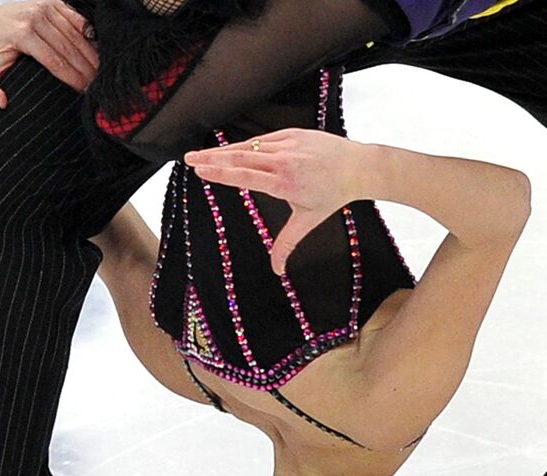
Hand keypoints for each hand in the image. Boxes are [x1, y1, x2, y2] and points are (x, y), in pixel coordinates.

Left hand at [0, 0, 98, 107]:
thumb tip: (1, 102)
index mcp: (21, 33)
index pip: (54, 60)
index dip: (72, 78)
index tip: (83, 92)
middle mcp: (35, 17)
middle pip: (69, 49)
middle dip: (86, 70)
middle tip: (97, 87)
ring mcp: (47, 7)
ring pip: (77, 36)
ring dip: (92, 56)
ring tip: (101, 74)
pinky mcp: (57, 3)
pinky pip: (80, 21)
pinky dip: (91, 37)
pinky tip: (99, 53)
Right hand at [183, 129, 370, 275]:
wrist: (357, 166)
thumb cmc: (332, 195)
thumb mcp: (308, 221)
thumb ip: (287, 244)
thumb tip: (277, 271)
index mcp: (285, 183)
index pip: (246, 176)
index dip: (221, 172)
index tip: (200, 170)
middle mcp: (283, 161)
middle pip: (240, 158)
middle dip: (211, 158)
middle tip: (188, 159)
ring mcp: (287, 144)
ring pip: (248, 147)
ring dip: (223, 151)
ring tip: (201, 155)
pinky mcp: (291, 133)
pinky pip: (262, 139)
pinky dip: (244, 145)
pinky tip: (228, 150)